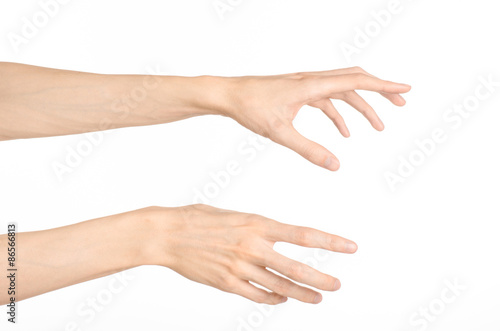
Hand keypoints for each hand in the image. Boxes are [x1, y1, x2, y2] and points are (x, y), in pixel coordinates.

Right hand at [146, 204, 356, 304]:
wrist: (167, 234)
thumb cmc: (199, 219)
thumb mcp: (234, 215)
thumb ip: (257, 229)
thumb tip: (273, 241)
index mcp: (256, 223)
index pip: (302, 235)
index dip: (330, 241)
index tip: (350, 247)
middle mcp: (252, 246)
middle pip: (296, 268)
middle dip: (320, 278)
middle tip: (337, 284)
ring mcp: (239, 268)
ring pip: (279, 287)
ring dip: (302, 294)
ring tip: (317, 298)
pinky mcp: (226, 283)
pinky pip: (257, 296)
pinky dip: (273, 299)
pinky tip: (282, 299)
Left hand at [216, 66, 410, 170]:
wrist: (229, 95)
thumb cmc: (250, 108)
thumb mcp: (280, 133)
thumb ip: (309, 150)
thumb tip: (336, 165)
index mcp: (312, 85)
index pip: (356, 81)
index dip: (383, 85)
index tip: (404, 88)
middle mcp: (312, 80)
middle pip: (355, 81)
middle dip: (379, 92)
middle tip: (401, 103)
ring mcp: (306, 85)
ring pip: (342, 92)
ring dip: (361, 108)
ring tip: (377, 127)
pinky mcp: (299, 92)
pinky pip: (327, 100)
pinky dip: (339, 114)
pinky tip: (344, 133)